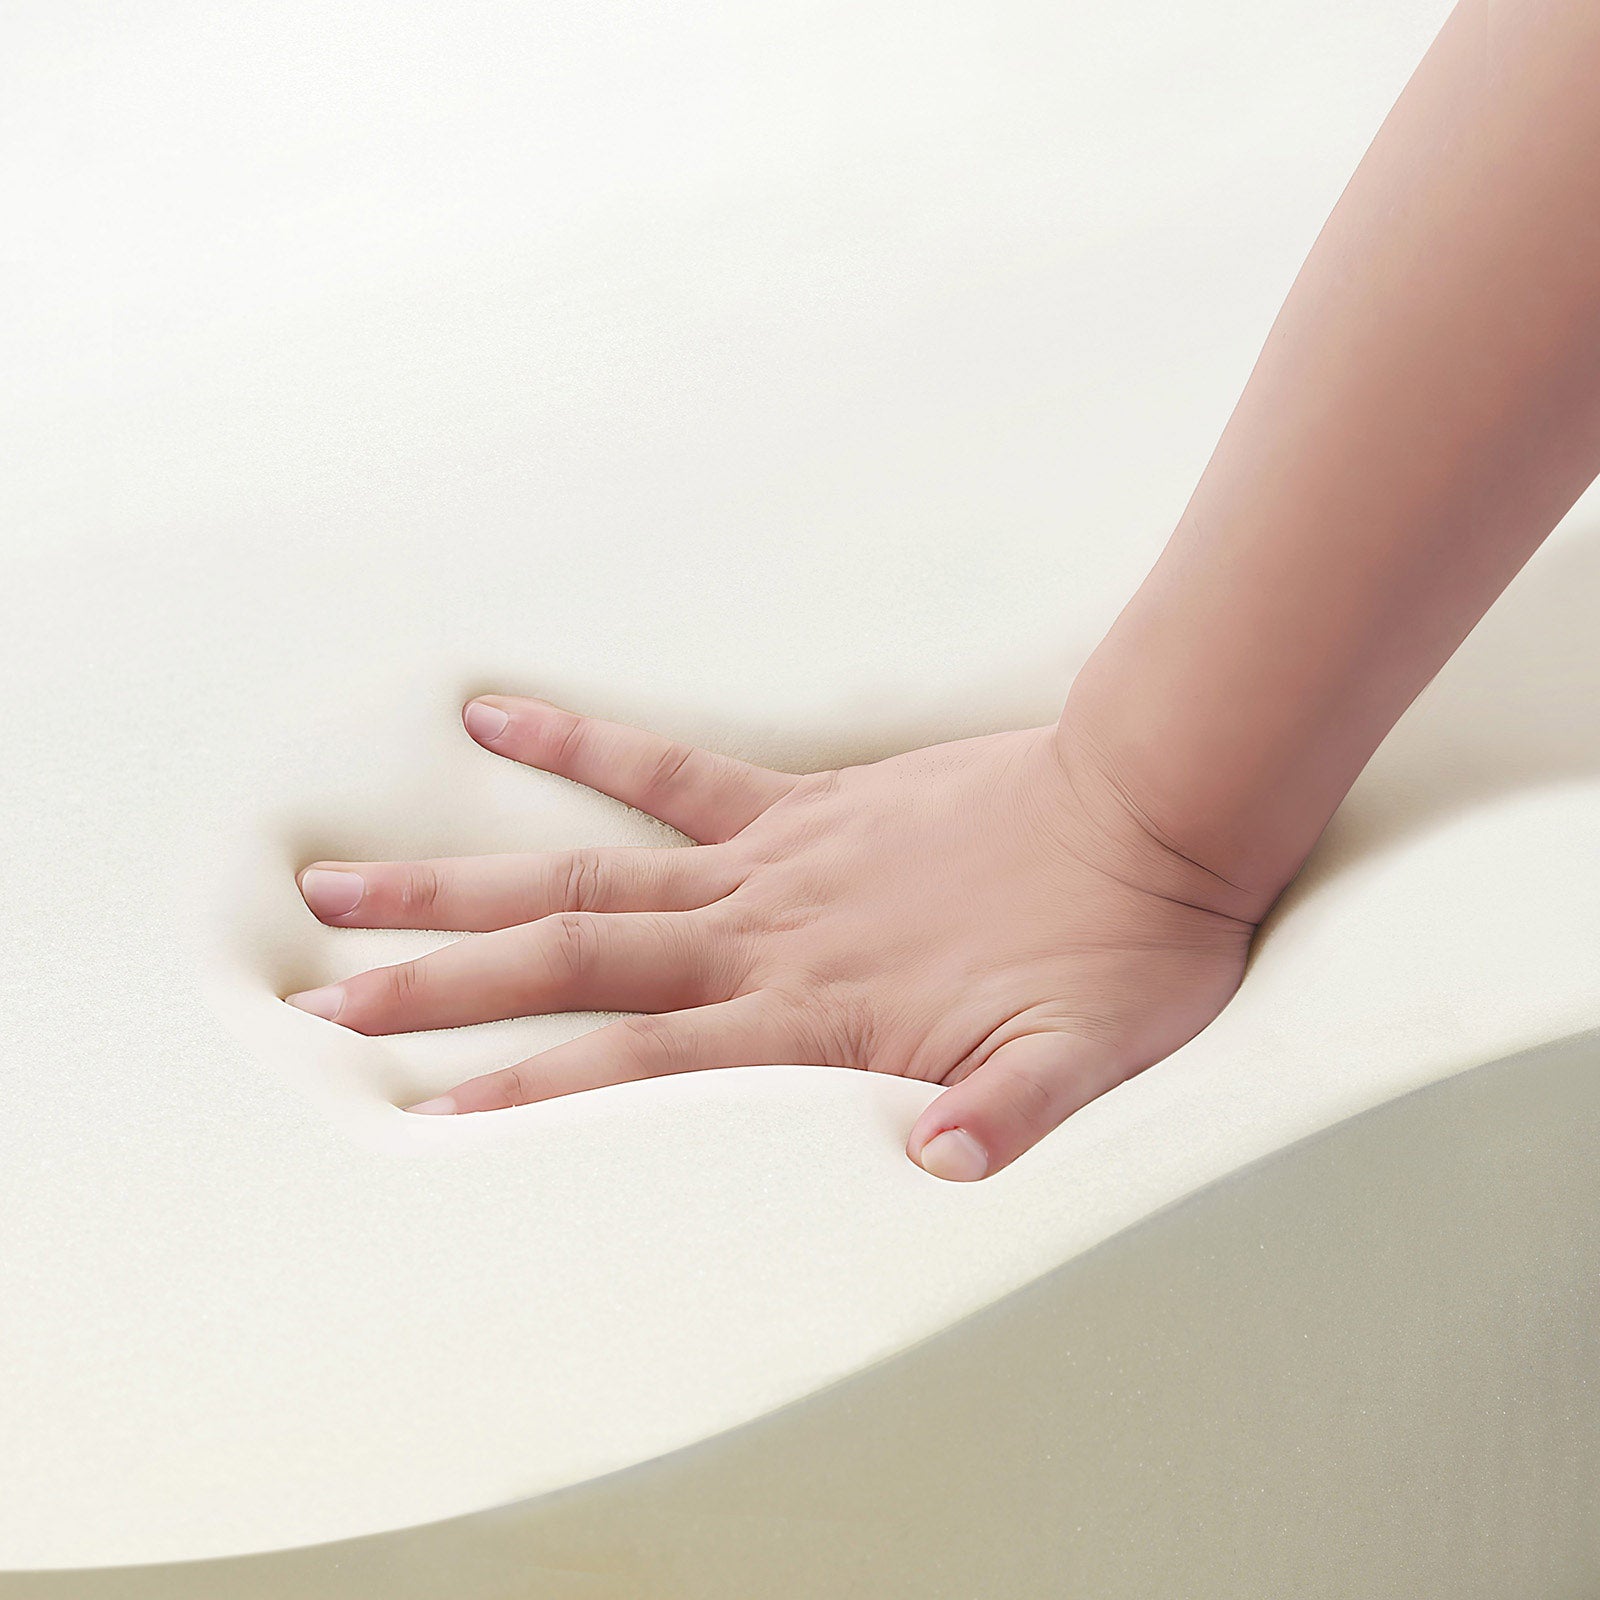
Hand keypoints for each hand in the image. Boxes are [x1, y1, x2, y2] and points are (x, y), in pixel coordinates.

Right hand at [287, 696, 1263, 1179]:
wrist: (1156, 808)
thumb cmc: (1120, 948)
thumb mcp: (1086, 1063)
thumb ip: (1007, 1116)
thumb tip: (935, 1168)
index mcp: (816, 1011)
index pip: (641, 1059)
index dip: (530, 1087)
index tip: (425, 1107)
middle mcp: (768, 935)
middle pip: (574, 960)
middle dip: (446, 982)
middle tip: (327, 992)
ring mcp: (774, 861)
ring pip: (589, 872)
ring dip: (465, 882)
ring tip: (351, 880)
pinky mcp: (801, 802)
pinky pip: (670, 769)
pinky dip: (581, 742)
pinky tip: (494, 714)